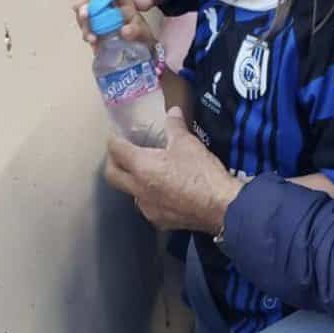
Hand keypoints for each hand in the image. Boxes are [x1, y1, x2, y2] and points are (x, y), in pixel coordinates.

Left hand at [106, 108, 242, 233]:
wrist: (221, 207)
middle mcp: (138, 189)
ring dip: (132, 182)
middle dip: (112, 163)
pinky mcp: (160, 221)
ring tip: (144, 174)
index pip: (116, 150)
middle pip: (112, 176)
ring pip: (130, 193)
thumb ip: (175, 126)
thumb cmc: (202, 172)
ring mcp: (148, 208)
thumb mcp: (188, 143)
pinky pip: (147, 207)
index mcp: (141, 166)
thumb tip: (173, 111)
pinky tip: (162, 193)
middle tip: (120, 155)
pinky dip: (150, 197)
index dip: (113, 141)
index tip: (115, 136)